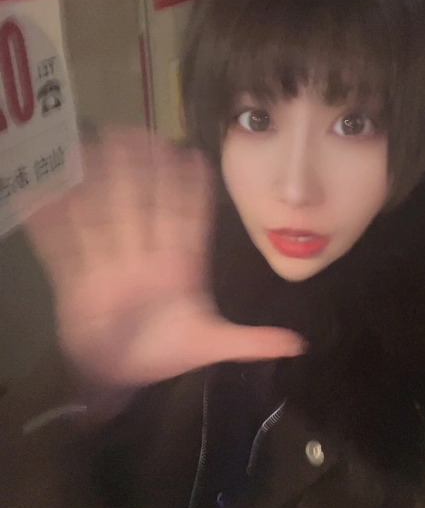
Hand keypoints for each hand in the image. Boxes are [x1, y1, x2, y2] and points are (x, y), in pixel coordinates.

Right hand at [23, 128, 304, 385]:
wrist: (121, 375)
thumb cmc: (165, 353)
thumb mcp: (209, 346)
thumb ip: (250, 342)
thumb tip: (299, 344)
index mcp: (179, 267)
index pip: (186, 220)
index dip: (190, 190)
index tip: (192, 157)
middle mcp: (145, 257)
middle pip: (144, 206)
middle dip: (142, 171)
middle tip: (140, 132)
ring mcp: (110, 265)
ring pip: (105, 216)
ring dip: (99, 183)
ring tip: (93, 147)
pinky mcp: (77, 279)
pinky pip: (63, 247)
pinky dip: (51, 222)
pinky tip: (42, 192)